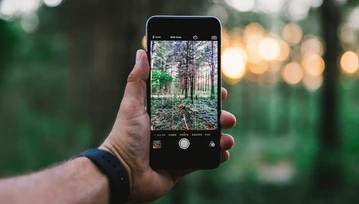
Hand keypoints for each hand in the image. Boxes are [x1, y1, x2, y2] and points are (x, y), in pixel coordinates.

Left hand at [100, 50, 235, 202]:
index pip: (190, 102)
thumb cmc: (125, 136)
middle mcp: (173, 130)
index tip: (220, 92)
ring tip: (227, 138)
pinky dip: (215, 156)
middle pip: (202, 120)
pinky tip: (223, 152)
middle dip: (219, 117)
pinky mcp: (181, 166)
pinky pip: (203, 160)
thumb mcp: (132, 105)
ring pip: (207, 140)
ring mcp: (179, 148)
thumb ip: (138, 80)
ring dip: (221, 137)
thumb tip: (142, 53)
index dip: (206, 97)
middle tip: (228, 117)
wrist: (122, 172)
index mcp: (164, 115)